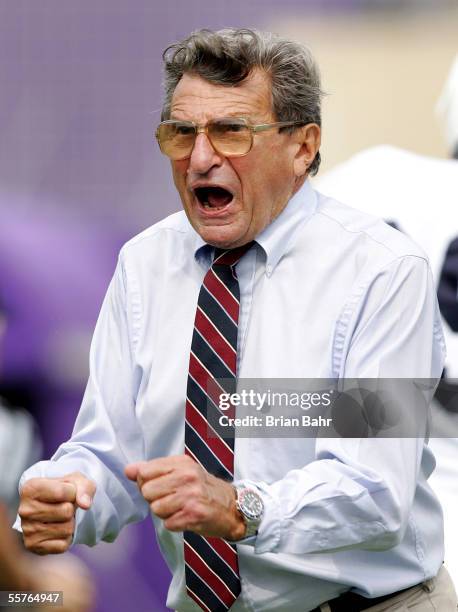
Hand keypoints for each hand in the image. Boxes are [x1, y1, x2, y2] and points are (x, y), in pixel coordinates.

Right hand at [18, 472, 95, 554]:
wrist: (55, 506)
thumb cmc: (65, 491)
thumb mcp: (77, 481)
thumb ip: (84, 488)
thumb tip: (85, 504)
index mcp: (31, 488)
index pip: (62, 492)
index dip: (73, 492)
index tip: (67, 491)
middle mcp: (25, 510)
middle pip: (66, 511)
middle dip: (71, 509)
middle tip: (63, 506)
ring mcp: (27, 530)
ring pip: (67, 529)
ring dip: (70, 523)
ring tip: (60, 517)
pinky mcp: (33, 546)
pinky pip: (63, 545)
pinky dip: (66, 538)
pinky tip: (57, 530)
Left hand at [125, 455, 245, 540]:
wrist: (231, 506)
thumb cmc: (202, 488)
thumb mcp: (181, 471)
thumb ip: (153, 470)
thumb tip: (128, 470)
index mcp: (181, 463)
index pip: (144, 472)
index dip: (145, 482)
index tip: (158, 486)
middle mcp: (186, 476)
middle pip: (147, 491)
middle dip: (154, 499)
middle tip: (170, 499)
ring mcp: (190, 496)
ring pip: (155, 508)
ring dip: (164, 513)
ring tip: (179, 508)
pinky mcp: (193, 515)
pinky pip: (167, 523)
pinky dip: (174, 524)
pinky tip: (186, 517)